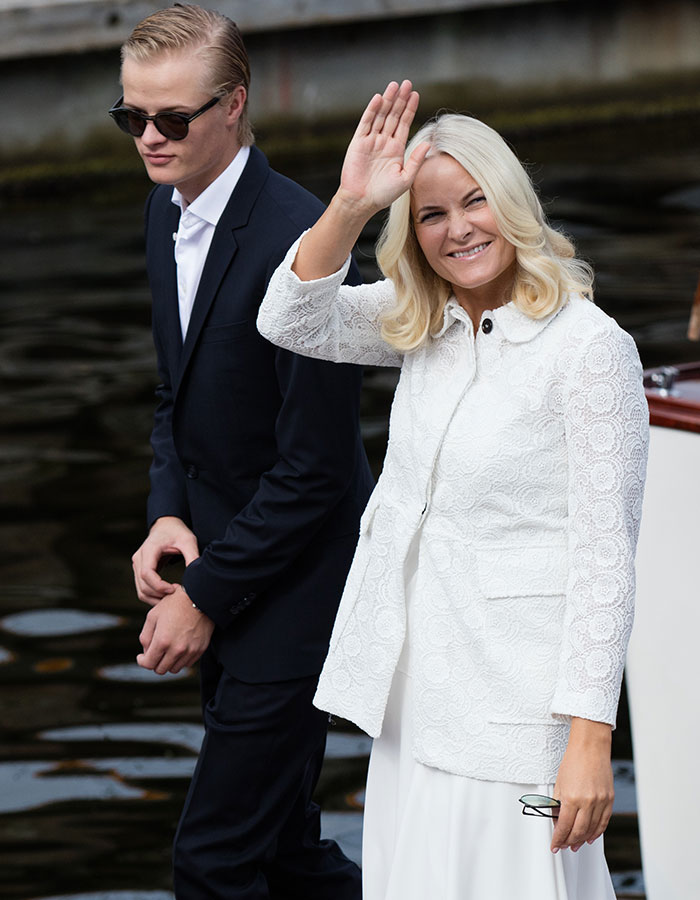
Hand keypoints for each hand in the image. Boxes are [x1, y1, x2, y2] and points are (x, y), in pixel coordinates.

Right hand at [132, 516, 199, 605]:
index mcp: (149, 550)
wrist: (166, 525)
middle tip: (178, 596)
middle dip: (160, 595)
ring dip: (156, 599)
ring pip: (141, 591)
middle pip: (143, 585)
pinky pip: (143, 589)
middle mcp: (138, 558)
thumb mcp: (188, 541)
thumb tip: (197, 575)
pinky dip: (154, 596)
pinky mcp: (140, 570)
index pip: (147, 573)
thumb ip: (192, 556)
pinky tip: (168, 595)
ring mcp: (137, 565)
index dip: (159, 586)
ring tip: (173, 599)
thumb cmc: (177, 532)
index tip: (174, 589)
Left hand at [136, 585, 213, 674]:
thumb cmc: (174, 604)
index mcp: (162, 641)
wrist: (200, 597)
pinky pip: (187, 663)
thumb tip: (145, 653)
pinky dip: (180, 659)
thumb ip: (145, 637)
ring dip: (168, 662)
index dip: (142, 661)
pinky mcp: (200, 649)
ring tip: (167, 650)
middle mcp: (177, 649)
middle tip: (154, 653)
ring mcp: (190, 651)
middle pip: (161, 670)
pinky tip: (178, 648)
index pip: (148, 664)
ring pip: (174, 669)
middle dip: (154, 663)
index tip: (142, 657)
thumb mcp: (153, 616)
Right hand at [337, 80, 429, 215]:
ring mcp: (371, 141)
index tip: (415, 94)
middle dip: (400, 99)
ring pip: (381, 115)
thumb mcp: (406, 178)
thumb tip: (428, 143)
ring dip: (388, 100)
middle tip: (407, 83)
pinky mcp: (359, 143)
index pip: (404, 124)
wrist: (361, 202)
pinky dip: (372, 110)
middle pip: (394, 115)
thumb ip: (416, 160)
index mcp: (396, 149)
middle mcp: (384, 142)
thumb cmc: (384, 194)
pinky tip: (379, 98)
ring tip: (395, 85)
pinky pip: (366, 123)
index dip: (410, 109)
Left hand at [551, 717, 613, 852]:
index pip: (564, 826)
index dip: (558, 839)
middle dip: (569, 841)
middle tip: (564, 846)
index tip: (554, 845)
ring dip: (583, 840)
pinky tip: (590, 837)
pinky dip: (597, 832)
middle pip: (578, 831)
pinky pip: (603, 822)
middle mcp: (587, 802)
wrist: (591, 747)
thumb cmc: (573, 761)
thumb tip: (557, 821)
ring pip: (592, 829)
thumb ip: (558, 803)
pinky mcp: (609, 799)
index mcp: (572, 797)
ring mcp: (600, 801)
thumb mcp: (559, 782)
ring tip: (576, 845)